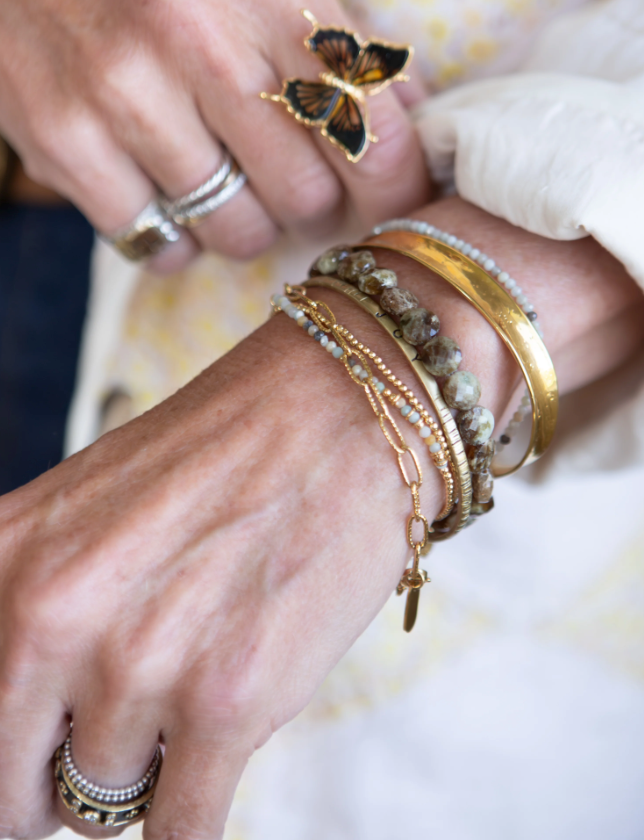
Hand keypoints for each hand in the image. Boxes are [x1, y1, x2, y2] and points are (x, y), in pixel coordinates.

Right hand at [0, 0, 429, 271]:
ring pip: (237, 231)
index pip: (369, 127)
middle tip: (281, 177)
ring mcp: (123, 91)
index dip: (395, 186)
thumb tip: (414, 128)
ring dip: (240, 223)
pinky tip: (167, 196)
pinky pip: (161, 247)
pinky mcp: (64, 142)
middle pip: (306, 196)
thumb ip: (340, 50)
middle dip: (306, 203)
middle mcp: (197, 34)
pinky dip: (177, 239)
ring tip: (219, 179)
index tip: (394, 204)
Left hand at [0, 199, 640, 839]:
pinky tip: (220, 752)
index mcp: (5, 558)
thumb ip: (41, 611)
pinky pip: (179, 833)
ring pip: (109, 807)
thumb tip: (29, 731)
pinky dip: (191, 818)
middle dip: (63, 786)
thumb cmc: (229, 454)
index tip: (42, 760)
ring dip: (153, 767)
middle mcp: (51, 614)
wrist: (347, 408)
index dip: (14, 752)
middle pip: (17, 794)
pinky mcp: (227, 704)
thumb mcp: (92, 512)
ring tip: (205, 679)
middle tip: (121, 744)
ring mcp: (138, 662)